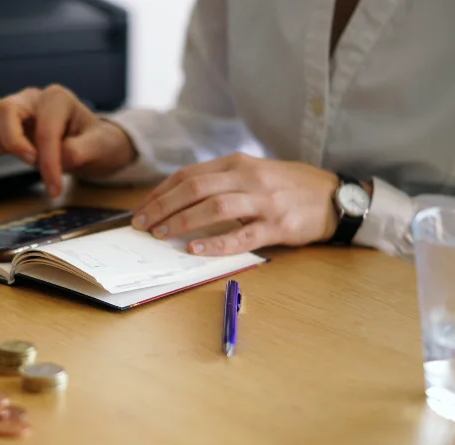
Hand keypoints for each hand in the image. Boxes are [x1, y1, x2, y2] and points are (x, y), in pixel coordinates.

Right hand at [0, 85, 136, 196]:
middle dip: (14, 143)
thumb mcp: (101, 147)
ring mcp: (14, 105)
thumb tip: (64, 155)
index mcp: (58, 99)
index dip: (48, 162)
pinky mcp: (1, 119)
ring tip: (21, 156)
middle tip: (31, 164)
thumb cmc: (94, 142)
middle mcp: (32, 97)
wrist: (89, 143)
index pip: (45, 130)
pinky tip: (4, 153)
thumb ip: (84, 150)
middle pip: (4, 110)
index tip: (54, 187)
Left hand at [131, 153, 340, 254]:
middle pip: (195, 188)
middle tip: (141, 224)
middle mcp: (248, 177)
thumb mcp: (252, 172)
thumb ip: (220, 181)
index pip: (188, 175)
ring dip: (182, 221)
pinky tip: (195, 249)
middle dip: (162, 206)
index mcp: (237, 163)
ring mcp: (264, 201)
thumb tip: (178, 199)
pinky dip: (216, 243)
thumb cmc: (287, 186)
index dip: (161, 192)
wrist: (335, 196)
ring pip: (215, 207)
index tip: (142, 208)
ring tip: (160, 234)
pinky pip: (242, 235)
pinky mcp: (278, 225)